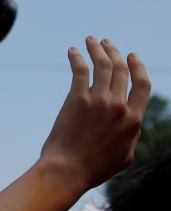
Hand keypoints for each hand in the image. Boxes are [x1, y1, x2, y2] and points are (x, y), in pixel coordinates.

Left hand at [40, 36, 149, 192]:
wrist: (68, 170)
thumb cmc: (94, 168)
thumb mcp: (125, 156)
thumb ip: (131, 136)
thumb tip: (132, 124)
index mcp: (134, 120)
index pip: (142, 84)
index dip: (138, 67)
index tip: (132, 56)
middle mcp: (119, 106)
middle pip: (121, 69)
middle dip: (115, 51)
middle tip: (106, 42)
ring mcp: (98, 101)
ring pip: (102, 64)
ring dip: (97, 48)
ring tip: (91, 40)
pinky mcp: (77, 99)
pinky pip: (80, 70)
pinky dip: (77, 57)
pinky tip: (73, 51)